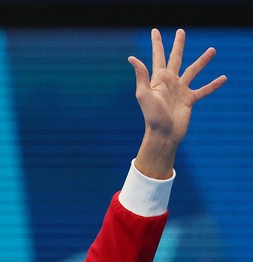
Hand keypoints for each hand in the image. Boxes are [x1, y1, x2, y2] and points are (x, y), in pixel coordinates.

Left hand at [129, 28, 226, 178]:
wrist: (163, 134)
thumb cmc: (151, 116)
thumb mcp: (144, 94)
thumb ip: (141, 75)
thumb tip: (132, 58)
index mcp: (158, 79)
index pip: (158, 57)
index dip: (157, 44)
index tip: (154, 31)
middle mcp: (170, 82)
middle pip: (176, 58)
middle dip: (178, 45)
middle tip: (181, 31)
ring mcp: (180, 90)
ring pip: (193, 71)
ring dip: (203, 61)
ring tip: (213, 50)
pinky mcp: (189, 100)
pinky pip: (204, 90)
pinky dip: (213, 85)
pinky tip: (223, 78)